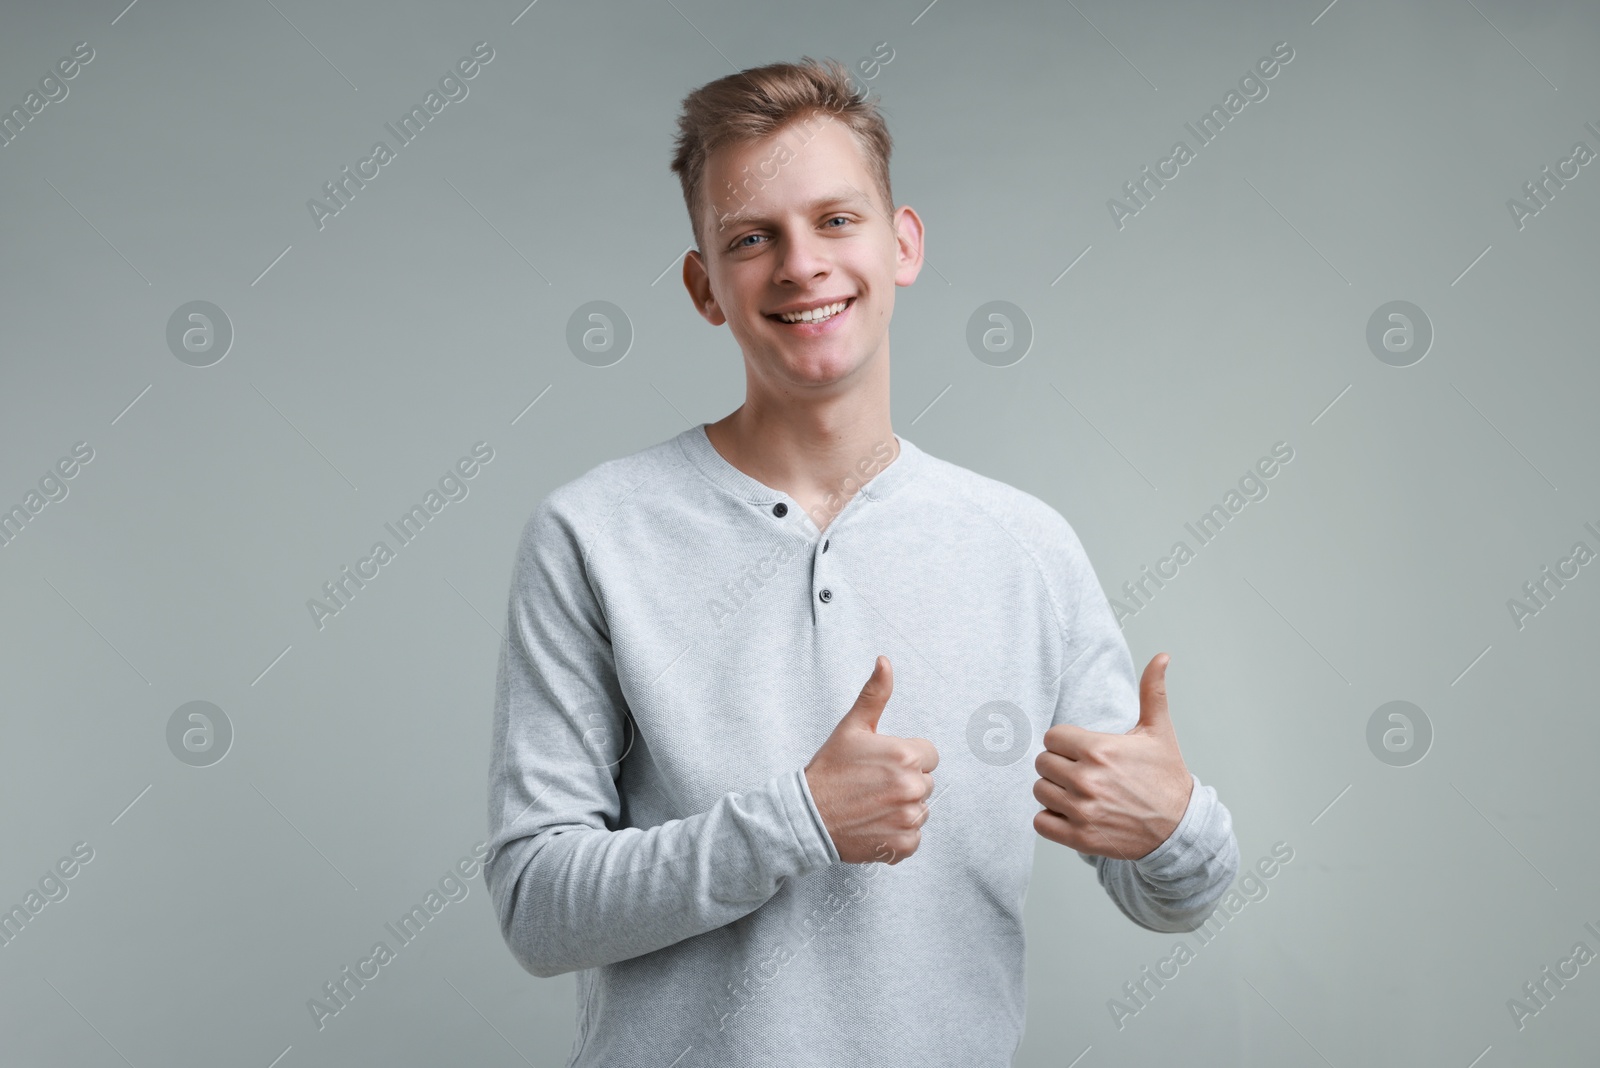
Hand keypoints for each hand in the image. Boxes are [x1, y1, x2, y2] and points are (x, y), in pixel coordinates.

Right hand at [804, 656, 938, 864]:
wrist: (806, 816)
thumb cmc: (830, 770)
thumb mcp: (852, 728)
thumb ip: (875, 694)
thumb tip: (885, 661)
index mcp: (906, 756)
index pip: (928, 756)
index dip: (906, 758)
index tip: (882, 765)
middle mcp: (912, 788)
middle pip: (926, 783)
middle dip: (904, 783)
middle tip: (873, 785)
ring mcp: (908, 819)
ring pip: (920, 810)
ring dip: (902, 809)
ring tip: (872, 805)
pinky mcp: (903, 845)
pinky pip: (913, 837)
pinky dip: (897, 834)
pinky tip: (874, 824)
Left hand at [1032, 652, 1192, 860]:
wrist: (1179, 828)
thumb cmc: (1166, 778)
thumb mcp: (1159, 732)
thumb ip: (1153, 692)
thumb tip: (1162, 657)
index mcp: (1100, 750)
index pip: (1052, 737)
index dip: (1065, 743)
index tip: (1083, 751)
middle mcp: (1087, 780)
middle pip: (1042, 763)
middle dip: (1059, 765)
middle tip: (1082, 772)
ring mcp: (1082, 810)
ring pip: (1039, 791)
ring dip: (1054, 791)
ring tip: (1078, 792)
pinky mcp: (1080, 837)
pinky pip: (1040, 822)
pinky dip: (1051, 819)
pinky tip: (1071, 813)